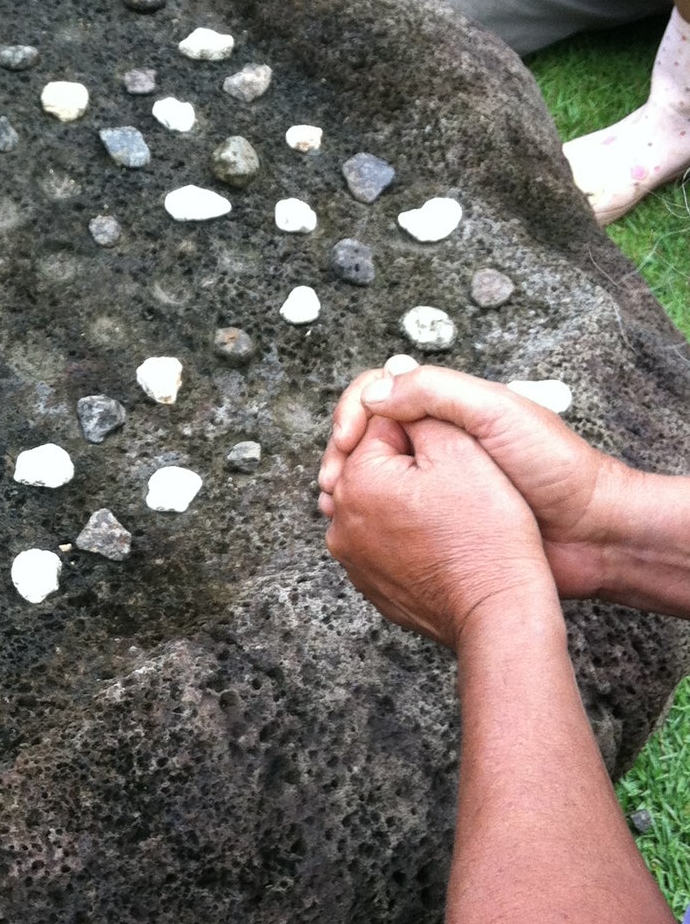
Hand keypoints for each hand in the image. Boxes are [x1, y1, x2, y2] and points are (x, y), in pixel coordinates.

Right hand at [319, 366, 622, 596]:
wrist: (592, 533)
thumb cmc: (554, 468)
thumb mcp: (497, 414)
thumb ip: (437, 393)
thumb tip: (376, 391)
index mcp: (447, 407)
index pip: (381, 391)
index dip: (354, 410)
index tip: (348, 440)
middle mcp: (436, 442)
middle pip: (367, 435)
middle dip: (340, 453)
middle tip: (331, 483)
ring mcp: (436, 484)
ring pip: (371, 476)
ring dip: (346, 487)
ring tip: (334, 506)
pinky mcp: (440, 523)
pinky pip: (389, 514)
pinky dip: (365, 516)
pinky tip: (356, 526)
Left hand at [326, 414, 554, 647]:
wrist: (498, 609)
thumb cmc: (486, 534)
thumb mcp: (461, 449)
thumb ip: (419, 406)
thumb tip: (392, 384)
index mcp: (357, 480)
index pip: (379, 426)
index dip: (422, 430)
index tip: (454, 449)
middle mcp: (341, 521)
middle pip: (372, 465)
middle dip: (407, 461)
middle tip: (455, 480)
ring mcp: (353, 558)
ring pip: (376, 503)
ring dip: (404, 497)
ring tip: (451, 510)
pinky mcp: (371, 584)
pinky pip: (382, 542)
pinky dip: (405, 533)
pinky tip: (441, 538)